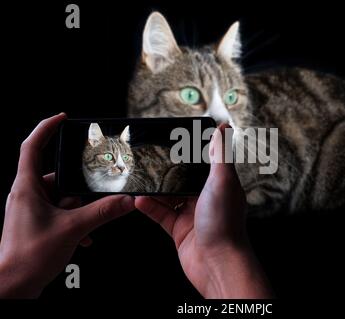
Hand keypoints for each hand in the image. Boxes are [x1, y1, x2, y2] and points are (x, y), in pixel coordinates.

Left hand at [0, 113, 134, 297]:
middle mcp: (28, 196)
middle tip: (92, 195)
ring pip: (63, 198)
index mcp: (27, 188)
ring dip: (79, 210)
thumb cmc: (27, 258)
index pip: (33, 147)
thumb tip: (126, 200)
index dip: (46, 128)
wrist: (13, 288)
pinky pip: (62, 213)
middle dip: (79, 189)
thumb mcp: (73, 229)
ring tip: (86, 226)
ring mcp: (33, 210)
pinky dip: (75, 222)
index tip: (62, 118)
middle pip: (59, 177)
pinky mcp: (39, 223)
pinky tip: (85, 237)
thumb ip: (103, 212)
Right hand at [135, 124, 272, 297]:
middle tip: (151, 159)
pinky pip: (161, 214)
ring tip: (141, 178)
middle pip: (184, 179)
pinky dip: (150, 207)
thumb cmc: (224, 222)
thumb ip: (220, 154)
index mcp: (220, 185)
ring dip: (155, 189)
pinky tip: (139, 200)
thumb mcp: (222, 181)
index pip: (205, 163)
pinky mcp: (179, 230)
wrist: (216, 263)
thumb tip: (223, 128)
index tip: (177, 141)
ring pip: (169, 197)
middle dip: (169, 170)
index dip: (192, 153)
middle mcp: (206, 199)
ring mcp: (192, 214)